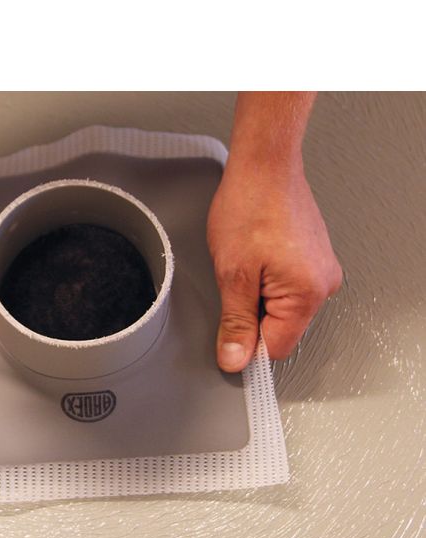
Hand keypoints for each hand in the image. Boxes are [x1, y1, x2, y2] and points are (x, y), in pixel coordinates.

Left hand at [206, 160, 342, 371]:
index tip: (228, 333)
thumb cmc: (251, 206)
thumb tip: (235, 359)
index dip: (247, 344)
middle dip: (251, 313)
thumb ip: (236, 323)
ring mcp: (321, 271)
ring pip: (280, 308)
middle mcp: (323, 284)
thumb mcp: (232, 274)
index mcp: (308, 293)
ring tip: (248, 261)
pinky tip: (257, 256)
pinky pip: (285, 287)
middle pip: (279, 329)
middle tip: (238, 279)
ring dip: (257, 294)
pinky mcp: (313, 260)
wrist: (265, 164)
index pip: (275, 348)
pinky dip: (265, 280)